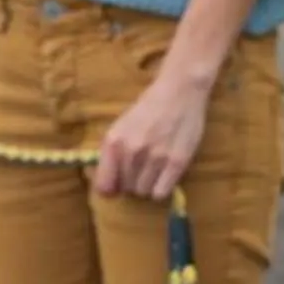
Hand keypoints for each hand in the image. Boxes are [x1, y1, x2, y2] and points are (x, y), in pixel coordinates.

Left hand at [97, 75, 208, 201]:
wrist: (179, 91)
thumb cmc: (148, 108)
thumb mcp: (120, 126)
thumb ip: (112, 152)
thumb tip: (107, 184)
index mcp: (113, 142)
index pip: (104, 185)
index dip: (110, 188)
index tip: (116, 186)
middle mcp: (131, 152)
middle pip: (125, 189)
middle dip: (130, 184)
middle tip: (139, 171)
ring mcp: (155, 158)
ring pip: (143, 192)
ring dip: (146, 186)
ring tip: (153, 171)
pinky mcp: (177, 162)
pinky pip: (161, 193)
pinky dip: (161, 189)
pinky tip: (163, 178)